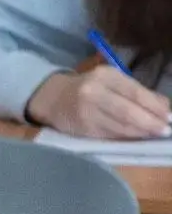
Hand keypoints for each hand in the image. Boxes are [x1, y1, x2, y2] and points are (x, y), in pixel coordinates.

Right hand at [27, 66, 171, 139]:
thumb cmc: (89, 88)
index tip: (170, 117)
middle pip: (128, 111)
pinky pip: (110, 134)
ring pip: (120, 125)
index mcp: (105, 76)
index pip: (135, 92)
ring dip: (141, 132)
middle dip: (150, 122)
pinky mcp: (83, 128)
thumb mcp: (112, 82)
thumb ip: (138, 92)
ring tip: (154, 134)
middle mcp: (94, 92)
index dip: (155, 106)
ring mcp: (86, 112)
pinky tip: (137, 137)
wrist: (53, 98)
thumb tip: (165, 107)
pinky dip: (127, 137)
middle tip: (164, 130)